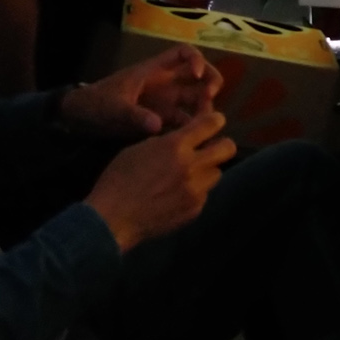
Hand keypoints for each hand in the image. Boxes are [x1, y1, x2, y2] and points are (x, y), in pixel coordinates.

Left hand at [60, 45, 222, 138]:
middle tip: (211, 97)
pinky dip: (190, 126)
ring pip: (193, 99)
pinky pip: (182, 120)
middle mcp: (164, 84)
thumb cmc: (97, 104)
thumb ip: (134, 116)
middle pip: (197, 76)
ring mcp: (163, 102)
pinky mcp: (160, 119)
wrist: (81, 120)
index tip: (197, 76)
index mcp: (154, 71)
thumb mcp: (113, 108)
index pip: (182, 54)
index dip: (196, 60)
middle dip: (210, 82)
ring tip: (205, 122)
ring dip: (203, 107)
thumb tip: (157, 125)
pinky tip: (193, 137)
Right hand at [85, 110, 236, 251]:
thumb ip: (167, 142)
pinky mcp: (194, 210)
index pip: (211, 123)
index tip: (212, 123)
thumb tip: (184, 138)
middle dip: (221, 145)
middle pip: (228, 147)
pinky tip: (177, 196)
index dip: (214, 120)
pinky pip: (204, 195)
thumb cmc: (118, 179)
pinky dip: (195, 193)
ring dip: (207, 171)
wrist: (112, 219)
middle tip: (209, 149)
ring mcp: (196, 190)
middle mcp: (192, 166)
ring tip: (189, 176)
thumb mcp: (140, 148)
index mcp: (176, 145)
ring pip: (217, 173)